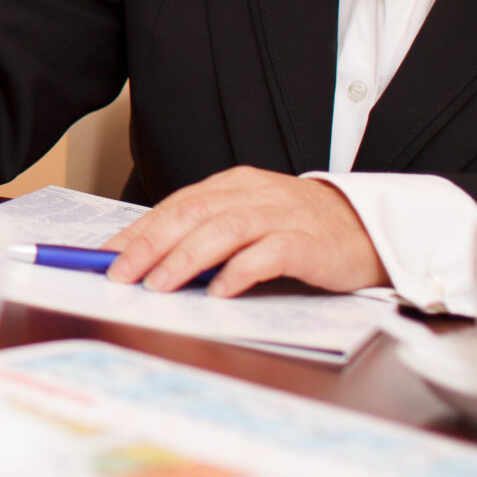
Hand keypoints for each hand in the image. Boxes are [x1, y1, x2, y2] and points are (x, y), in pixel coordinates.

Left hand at [101, 166, 387, 297]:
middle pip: (192, 213)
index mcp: (234, 185)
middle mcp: (254, 194)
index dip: (138, 230)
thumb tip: (149, 261)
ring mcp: (283, 216)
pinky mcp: (310, 243)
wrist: (371, 231)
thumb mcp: (250, 220)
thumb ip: (207, 233)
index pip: (175, 204)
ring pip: (224, 230)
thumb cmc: (302, 230)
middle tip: (121, 274)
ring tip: (159, 285)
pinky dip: (240, 271)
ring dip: (186, 258)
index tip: (105, 257)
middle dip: (150, 244)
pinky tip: (220, 291)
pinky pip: (270, 254)